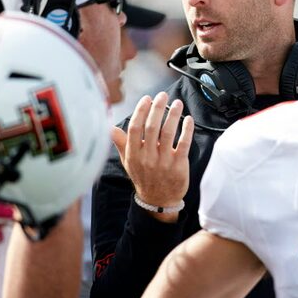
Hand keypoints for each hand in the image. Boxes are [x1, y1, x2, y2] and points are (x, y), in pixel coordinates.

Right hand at [114, 92, 193, 221]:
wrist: (159, 201)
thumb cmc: (143, 177)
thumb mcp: (128, 162)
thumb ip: (121, 143)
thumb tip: (110, 127)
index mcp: (133, 154)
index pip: (135, 128)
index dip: (141, 111)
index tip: (147, 98)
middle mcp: (147, 157)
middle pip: (152, 127)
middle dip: (158, 108)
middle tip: (163, 95)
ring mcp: (163, 162)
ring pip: (168, 133)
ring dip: (173, 115)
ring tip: (177, 103)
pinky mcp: (178, 165)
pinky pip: (183, 144)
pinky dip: (186, 130)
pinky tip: (188, 119)